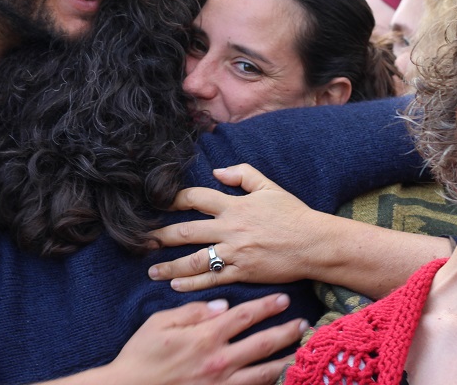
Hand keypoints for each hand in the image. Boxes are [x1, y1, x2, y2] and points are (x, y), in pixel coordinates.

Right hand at [102, 294, 306, 384]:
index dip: (266, 306)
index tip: (282, 299)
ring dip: (286, 360)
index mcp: (205, 337)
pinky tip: (281, 379)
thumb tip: (220, 305)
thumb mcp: (159, 323)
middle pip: (262, 343)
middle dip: (286, 331)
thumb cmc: (141, 356)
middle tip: (304, 323)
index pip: (244, 316)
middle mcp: (219, 360)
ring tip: (303, 353)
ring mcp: (222, 384)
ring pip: (264, 372)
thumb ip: (192, 312)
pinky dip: (269, 384)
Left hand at [148, 163, 331, 289]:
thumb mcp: (269, 187)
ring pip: (194, 260)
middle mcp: (230, 229)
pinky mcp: (243, 273)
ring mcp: (235, 253)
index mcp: (234, 206)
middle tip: (142, 240)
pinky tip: (175, 286)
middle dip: (160, 236)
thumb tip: (218, 170)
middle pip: (186, 231)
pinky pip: (212, 280)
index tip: (157, 202)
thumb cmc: (293, 214)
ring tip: (152, 270)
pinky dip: (191, 284)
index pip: (196, 198)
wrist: (314, 243)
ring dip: (169, 266)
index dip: (173, 199)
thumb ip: (243, 174)